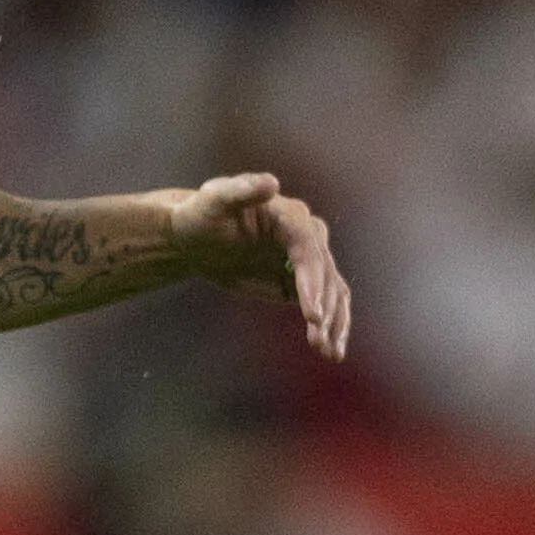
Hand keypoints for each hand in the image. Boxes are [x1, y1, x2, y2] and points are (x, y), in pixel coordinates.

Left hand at [165, 172, 349, 360]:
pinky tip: (329, 350)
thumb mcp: (215, 199)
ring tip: (329, 352)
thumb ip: (241, 190)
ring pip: (332, 292)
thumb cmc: (203, 213)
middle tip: (318, 337)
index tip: (311, 313)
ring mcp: (308, 260)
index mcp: (291, 216)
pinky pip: (324, 304)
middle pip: (325, 274)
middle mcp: (308, 236)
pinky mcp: (302, 282)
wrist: (199, 236)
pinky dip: (329, 326)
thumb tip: (271, 183)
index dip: (311, 280)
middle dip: (324, 307)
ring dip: (335, 322)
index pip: (308, 250)